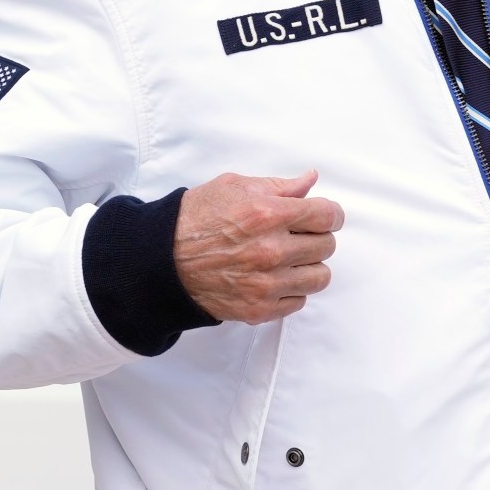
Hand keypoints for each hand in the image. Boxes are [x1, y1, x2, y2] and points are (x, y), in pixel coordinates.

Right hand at [174, 171, 343, 323]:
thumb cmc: (194, 220)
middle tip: (297, 236)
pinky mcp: (259, 309)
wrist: (160, 261)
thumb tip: (310, 180)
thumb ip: (279, 186)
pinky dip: (291, 290)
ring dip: (308, 266)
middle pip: (327, 246)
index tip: (324, 216)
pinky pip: (299, 301)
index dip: (330, 214)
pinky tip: (273, 278)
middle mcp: (270, 251)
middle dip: (316, 237)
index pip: (327, 216)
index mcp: (267, 215)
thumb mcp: (234, 187)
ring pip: (320, 277)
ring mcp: (266, 284)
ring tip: (288, 259)